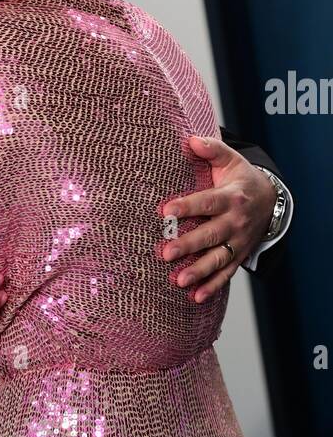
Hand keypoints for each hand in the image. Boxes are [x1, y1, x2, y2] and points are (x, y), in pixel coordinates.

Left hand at [158, 135, 275, 301]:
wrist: (270, 199)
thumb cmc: (240, 178)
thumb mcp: (230, 160)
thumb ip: (211, 149)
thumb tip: (191, 140)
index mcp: (231, 197)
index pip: (207, 202)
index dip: (187, 206)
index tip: (166, 211)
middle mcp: (235, 221)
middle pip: (211, 234)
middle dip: (189, 244)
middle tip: (166, 252)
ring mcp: (238, 241)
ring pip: (218, 258)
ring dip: (199, 271)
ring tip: (179, 281)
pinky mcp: (238, 254)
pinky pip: (227, 273)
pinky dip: (213, 286)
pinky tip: (196, 297)